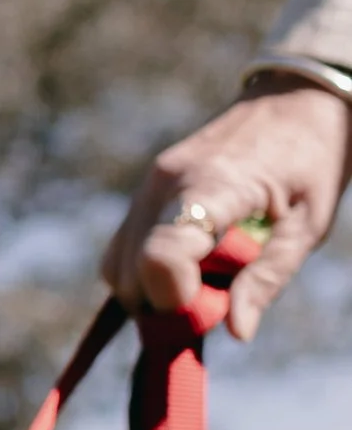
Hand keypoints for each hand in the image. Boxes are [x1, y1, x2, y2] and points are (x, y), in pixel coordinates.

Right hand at [100, 75, 351, 342]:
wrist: (294, 98)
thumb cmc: (312, 159)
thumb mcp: (307, 223)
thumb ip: (268, 276)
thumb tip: (236, 331)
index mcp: (212, 186)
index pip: (159, 255)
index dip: (175, 298)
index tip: (210, 307)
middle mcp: (165, 183)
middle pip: (131, 273)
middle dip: (166, 305)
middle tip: (217, 302)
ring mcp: (149, 184)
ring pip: (117, 266)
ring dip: (152, 291)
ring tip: (205, 283)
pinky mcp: (146, 189)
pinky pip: (123, 247)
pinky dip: (144, 271)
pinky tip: (188, 267)